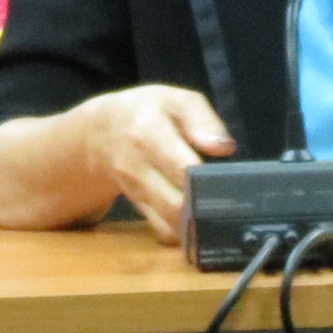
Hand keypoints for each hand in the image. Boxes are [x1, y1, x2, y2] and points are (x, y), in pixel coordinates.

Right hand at [73, 84, 235, 243]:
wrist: (100, 131)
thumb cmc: (148, 111)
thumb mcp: (176, 100)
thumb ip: (203, 120)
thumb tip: (225, 148)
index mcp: (149, 132)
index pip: (181, 167)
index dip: (208, 179)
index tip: (231, 183)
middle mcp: (137, 166)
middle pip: (175, 204)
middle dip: (205, 209)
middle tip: (231, 203)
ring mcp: (134, 191)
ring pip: (169, 224)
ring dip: (196, 225)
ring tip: (219, 213)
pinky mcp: (138, 207)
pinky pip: (162, 230)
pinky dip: (183, 232)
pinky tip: (199, 221)